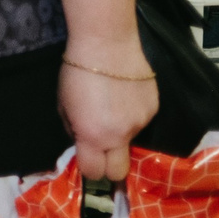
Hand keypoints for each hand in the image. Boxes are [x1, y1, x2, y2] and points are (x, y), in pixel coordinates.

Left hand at [59, 40, 158, 180]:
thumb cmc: (76, 73)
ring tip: (111, 106)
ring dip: (120, 132)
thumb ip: (74, 130)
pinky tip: (124, 95)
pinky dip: (132, 114)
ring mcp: (141, 123)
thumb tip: (82, 141)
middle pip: (119, 172)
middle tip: (103, 151)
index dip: (90, 171)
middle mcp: (120, 135)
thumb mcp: (64, 104)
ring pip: (131, 141)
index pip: (94, 172)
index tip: (87, 162)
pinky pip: (141, 121)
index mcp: (93, 137)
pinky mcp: (154, 109)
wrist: (107, 45)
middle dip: (110, 167)